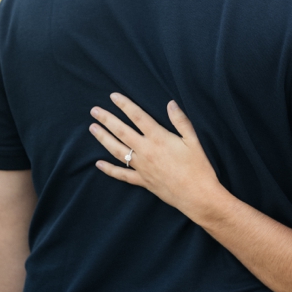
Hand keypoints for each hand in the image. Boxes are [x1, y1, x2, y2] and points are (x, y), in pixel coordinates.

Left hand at [90, 94, 226, 222]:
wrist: (196, 195)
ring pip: (117, 150)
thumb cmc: (198, 166)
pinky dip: (109, 169)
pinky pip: (121, 174)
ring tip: (93, 129)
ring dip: (103, 139)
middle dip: (107, 120)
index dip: (125, 105)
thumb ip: (181, 121)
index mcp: (159, 138)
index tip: (113, 96)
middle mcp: (146, 151)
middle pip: (122, 132)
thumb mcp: (194, 140)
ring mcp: (141, 167)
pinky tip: (98, 164)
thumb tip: (171, 103)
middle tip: (94, 111)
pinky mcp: (142, 180)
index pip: (138, 117)